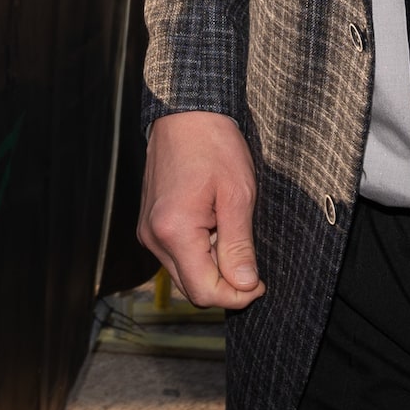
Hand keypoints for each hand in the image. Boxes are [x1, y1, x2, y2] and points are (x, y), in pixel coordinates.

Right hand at [136, 111, 262, 308]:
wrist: (186, 114)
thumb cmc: (213, 146)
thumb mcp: (238, 196)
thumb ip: (239, 246)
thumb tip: (246, 285)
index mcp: (174, 232)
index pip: (205, 292)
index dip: (237, 295)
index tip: (260, 282)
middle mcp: (154, 237)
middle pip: (192, 289)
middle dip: (226, 285)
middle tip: (251, 261)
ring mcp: (149, 231)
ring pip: (184, 275)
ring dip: (213, 269)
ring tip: (231, 235)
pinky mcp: (151, 225)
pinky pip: (177, 256)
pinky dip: (200, 254)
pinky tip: (215, 228)